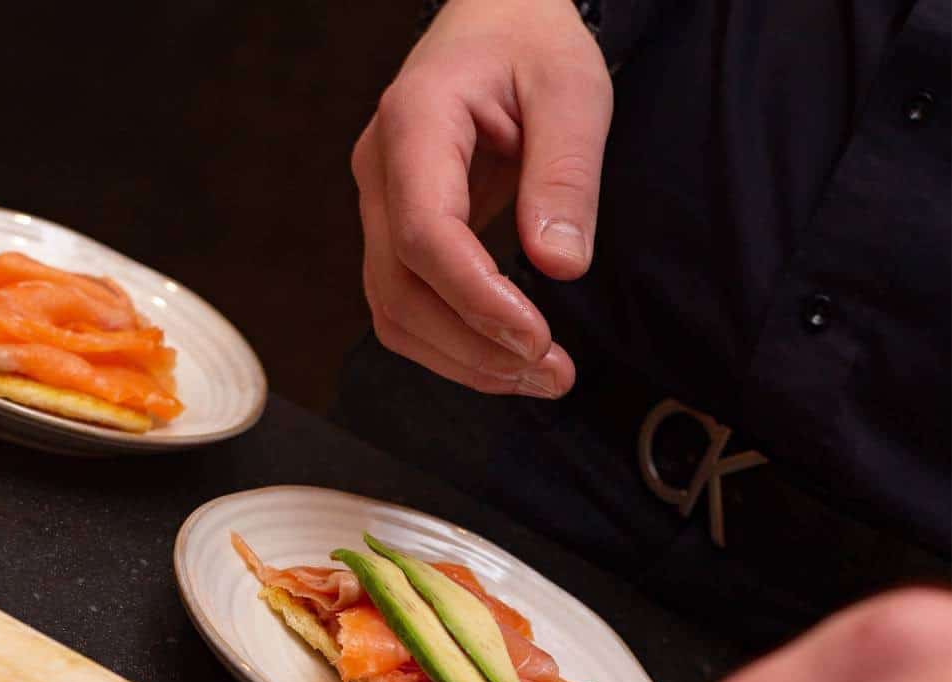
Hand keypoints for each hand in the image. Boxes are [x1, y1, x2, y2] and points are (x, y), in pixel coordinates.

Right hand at [351, 0, 611, 396]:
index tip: (536, 337)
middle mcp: (380, 172)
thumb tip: (561, 265)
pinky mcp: (393, 235)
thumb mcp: (572, 88)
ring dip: (463, 361)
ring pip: (393, 312)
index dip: (474, 297)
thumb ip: (566, 173)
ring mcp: (379, 206)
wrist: (495, 18)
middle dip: (475, 348)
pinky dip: (453, 347)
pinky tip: (505, 358)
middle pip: (400, 290)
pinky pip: (406, 308)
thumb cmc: (531, 42)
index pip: (423, 234)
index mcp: (416, 122)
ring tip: (539, 376)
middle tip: (553, 374)